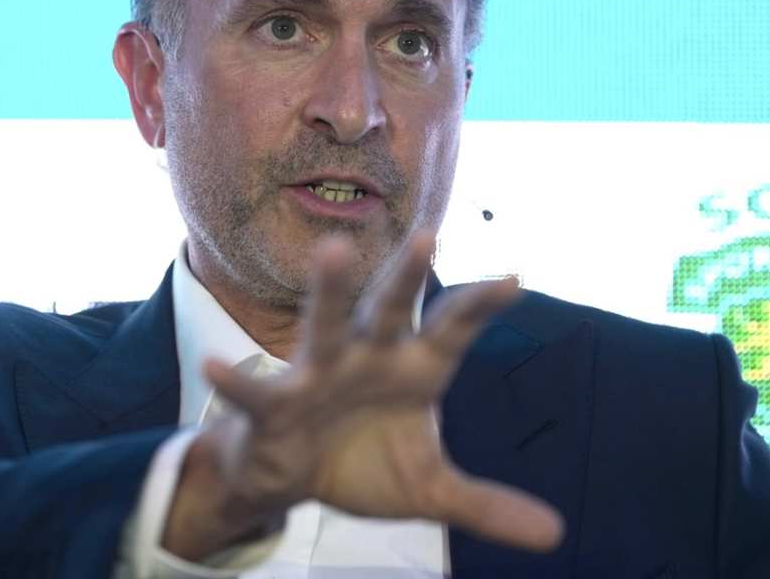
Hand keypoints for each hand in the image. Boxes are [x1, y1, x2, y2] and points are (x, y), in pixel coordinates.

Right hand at [162, 230, 563, 558]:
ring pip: (326, 326)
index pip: (453, 331)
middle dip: (407, 277)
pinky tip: (214, 366)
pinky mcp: (275, 406)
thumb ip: (484, 504)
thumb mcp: (428, 489)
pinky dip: (236, 380)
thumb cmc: (364, 462)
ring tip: (332, 250)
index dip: (481, 306)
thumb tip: (555, 534)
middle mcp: (368, 357)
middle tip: (426, 235)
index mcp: (414, 370)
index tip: (517, 277)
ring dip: (329, 292)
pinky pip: (258, 392)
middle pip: (391, 310)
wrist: (294, 479)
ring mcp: (319, 375)